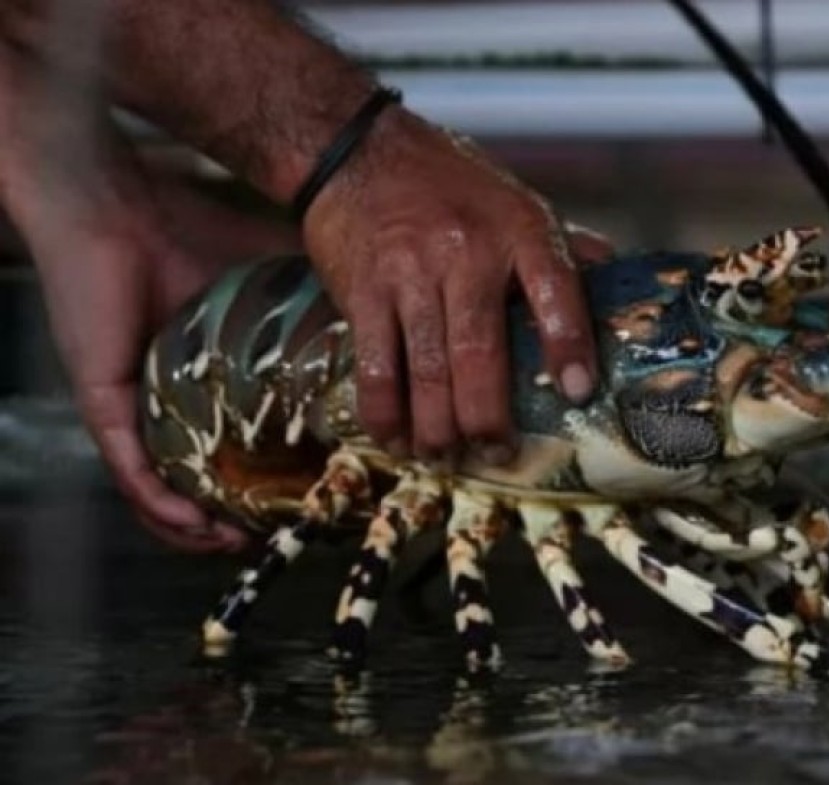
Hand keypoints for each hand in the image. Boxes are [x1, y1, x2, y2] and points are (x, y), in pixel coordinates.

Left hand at [7, 137, 297, 552]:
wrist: (123, 201)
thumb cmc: (194, 229)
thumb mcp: (282, 278)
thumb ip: (327, 301)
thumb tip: (393, 317)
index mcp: (207, 377)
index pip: (237, 444)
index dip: (270, 482)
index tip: (312, 499)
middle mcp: (167, 401)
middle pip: (195, 482)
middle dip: (232, 521)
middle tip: (274, 536)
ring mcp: (133, 406)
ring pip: (158, 491)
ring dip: (195, 530)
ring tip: (235, 544)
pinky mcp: (106, 401)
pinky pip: (132, 471)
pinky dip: (162, 505)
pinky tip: (196, 524)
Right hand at [302, 107, 611, 462]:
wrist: (358, 147)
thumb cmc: (451, 183)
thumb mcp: (518, 202)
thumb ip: (566, 250)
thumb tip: (622, 287)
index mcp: (520, 231)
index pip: (556, 291)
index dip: (569, 345)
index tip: (579, 392)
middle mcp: (466, 253)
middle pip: (480, 353)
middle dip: (488, 419)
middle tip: (498, 454)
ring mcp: (411, 274)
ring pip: (427, 370)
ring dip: (437, 429)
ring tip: (448, 458)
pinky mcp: (364, 291)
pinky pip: (375, 366)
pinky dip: (385, 413)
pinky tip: (397, 439)